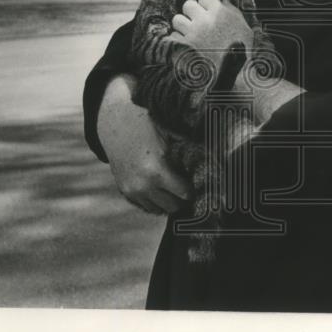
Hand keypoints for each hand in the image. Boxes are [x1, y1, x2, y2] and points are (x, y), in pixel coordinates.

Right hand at [96, 74, 192, 213]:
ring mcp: (132, 191)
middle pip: (173, 206)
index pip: (185, 194)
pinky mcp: (124, 191)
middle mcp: (143, 185)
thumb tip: (216, 159)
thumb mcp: (170, 134)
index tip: (201, 181)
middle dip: (183, 197)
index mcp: (157, 171)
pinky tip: (161, 186)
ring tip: (176, 186)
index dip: (195, 188)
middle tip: (190, 185)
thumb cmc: (148, 124)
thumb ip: (189, 150)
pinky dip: (155, 200)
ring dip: (168, 200)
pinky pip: (145, 206)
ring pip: (158, 209)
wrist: (115, 122)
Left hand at [170, 0, 253, 60]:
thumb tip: (223, 0)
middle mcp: (204, 20)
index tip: (209, 13)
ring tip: (191, 33)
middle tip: (198, 22)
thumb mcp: (244, 27)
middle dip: (192, 13)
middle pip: (187, 5)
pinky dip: (180, 40)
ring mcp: (193, 34)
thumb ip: (233, 11)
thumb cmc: (244, 51)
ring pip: (177, 19)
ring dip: (183, 25)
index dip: (206, 6)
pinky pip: (174, 36)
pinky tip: (188, 46)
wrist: (235, 75)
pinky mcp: (184, 48)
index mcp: (220, 12)